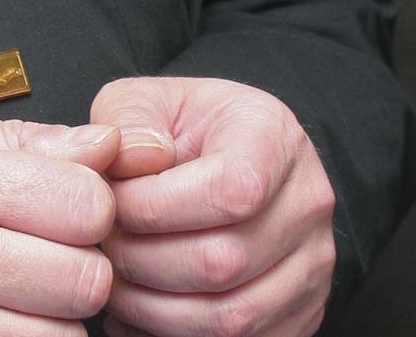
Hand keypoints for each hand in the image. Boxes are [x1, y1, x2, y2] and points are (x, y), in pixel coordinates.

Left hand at [91, 78, 335, 336]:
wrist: (224, 157)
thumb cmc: (180, 130)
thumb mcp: (146, 100)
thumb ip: (128, 120)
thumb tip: (132, 160)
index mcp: (274, 138)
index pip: (232, 189)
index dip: (156, 207)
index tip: (115, 202)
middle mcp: (307, 202)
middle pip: (225, 261)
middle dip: (142, 261)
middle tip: (104, 246)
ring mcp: (311, 264)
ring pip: (230, 317)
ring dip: (152, 309)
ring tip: (114, 281)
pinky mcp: (299, 311)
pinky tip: (137, 312)